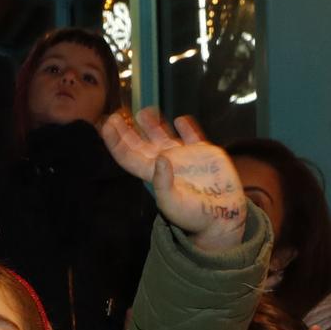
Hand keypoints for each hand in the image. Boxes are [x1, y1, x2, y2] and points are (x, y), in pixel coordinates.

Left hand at [100, 108, 247, 252]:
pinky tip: (180, 120)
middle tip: (117, 114)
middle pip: (140, 143)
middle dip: (126, 130)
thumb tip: (161, 158)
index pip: (128, 156)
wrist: (223, 217)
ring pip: (162, 135)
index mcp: (153, 175)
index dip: (116, 141)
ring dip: (151, 124)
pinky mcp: (204, 153)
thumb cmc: (195, 216)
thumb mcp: (174, 204)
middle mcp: (165, 163)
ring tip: (143, 112)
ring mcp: (184, 157)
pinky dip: (186, 127)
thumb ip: (163, 183)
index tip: (108, 125)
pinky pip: (192, 135)